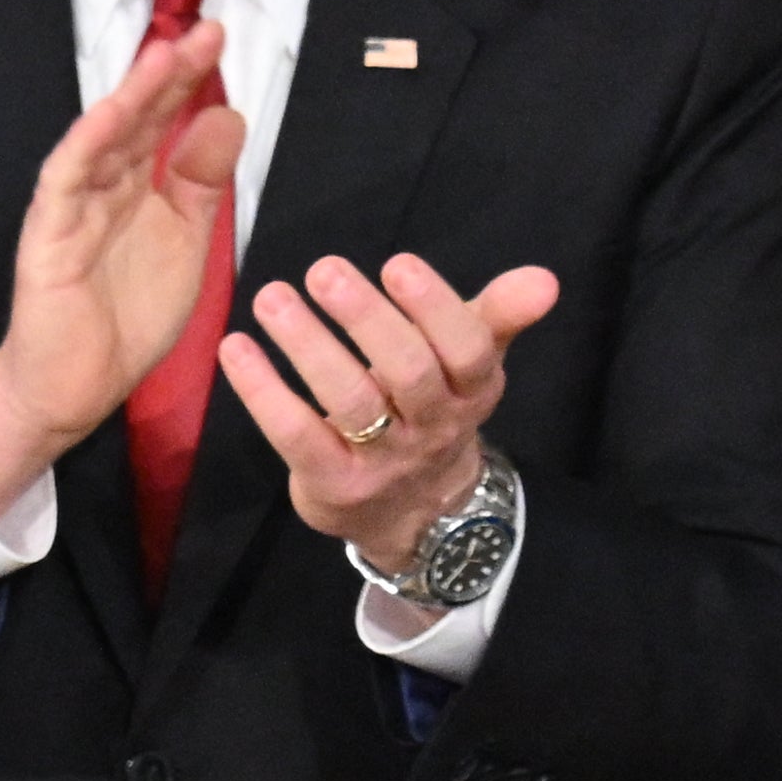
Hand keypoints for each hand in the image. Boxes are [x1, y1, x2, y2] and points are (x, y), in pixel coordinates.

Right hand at [0, 23, 240, 497]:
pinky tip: (112, 112)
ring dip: (132, 97)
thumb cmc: (123, 321)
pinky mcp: (48, 238)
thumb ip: (200, 184)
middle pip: (135, 121)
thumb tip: (227, 116)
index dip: (188, 82)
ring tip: (164, 56)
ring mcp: (70, 209)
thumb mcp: (183, 244)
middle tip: (205, 31)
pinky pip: (66, 182)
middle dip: (168, 75)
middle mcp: (100, 188)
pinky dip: (89, 144)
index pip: (162, 123)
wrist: (72, 390)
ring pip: (102, 141)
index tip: (220, 41)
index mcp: (134, 188)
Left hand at [221, 247, 565, 579]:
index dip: (436, 310)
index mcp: (472, 392)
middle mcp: (433, 429)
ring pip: (350, 403)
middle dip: (367, 320)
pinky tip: (236, 348)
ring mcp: (382, 462)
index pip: (468, 352)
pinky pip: (296, 435)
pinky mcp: (333, 486)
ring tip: (272, 298)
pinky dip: (262, 391)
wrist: (415, 516)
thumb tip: (545, 280)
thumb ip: (498, 316)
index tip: (399, 264)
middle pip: (409, 374)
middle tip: (325, 270)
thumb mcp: (472, 366)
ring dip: (308, 346)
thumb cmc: (433, 412)